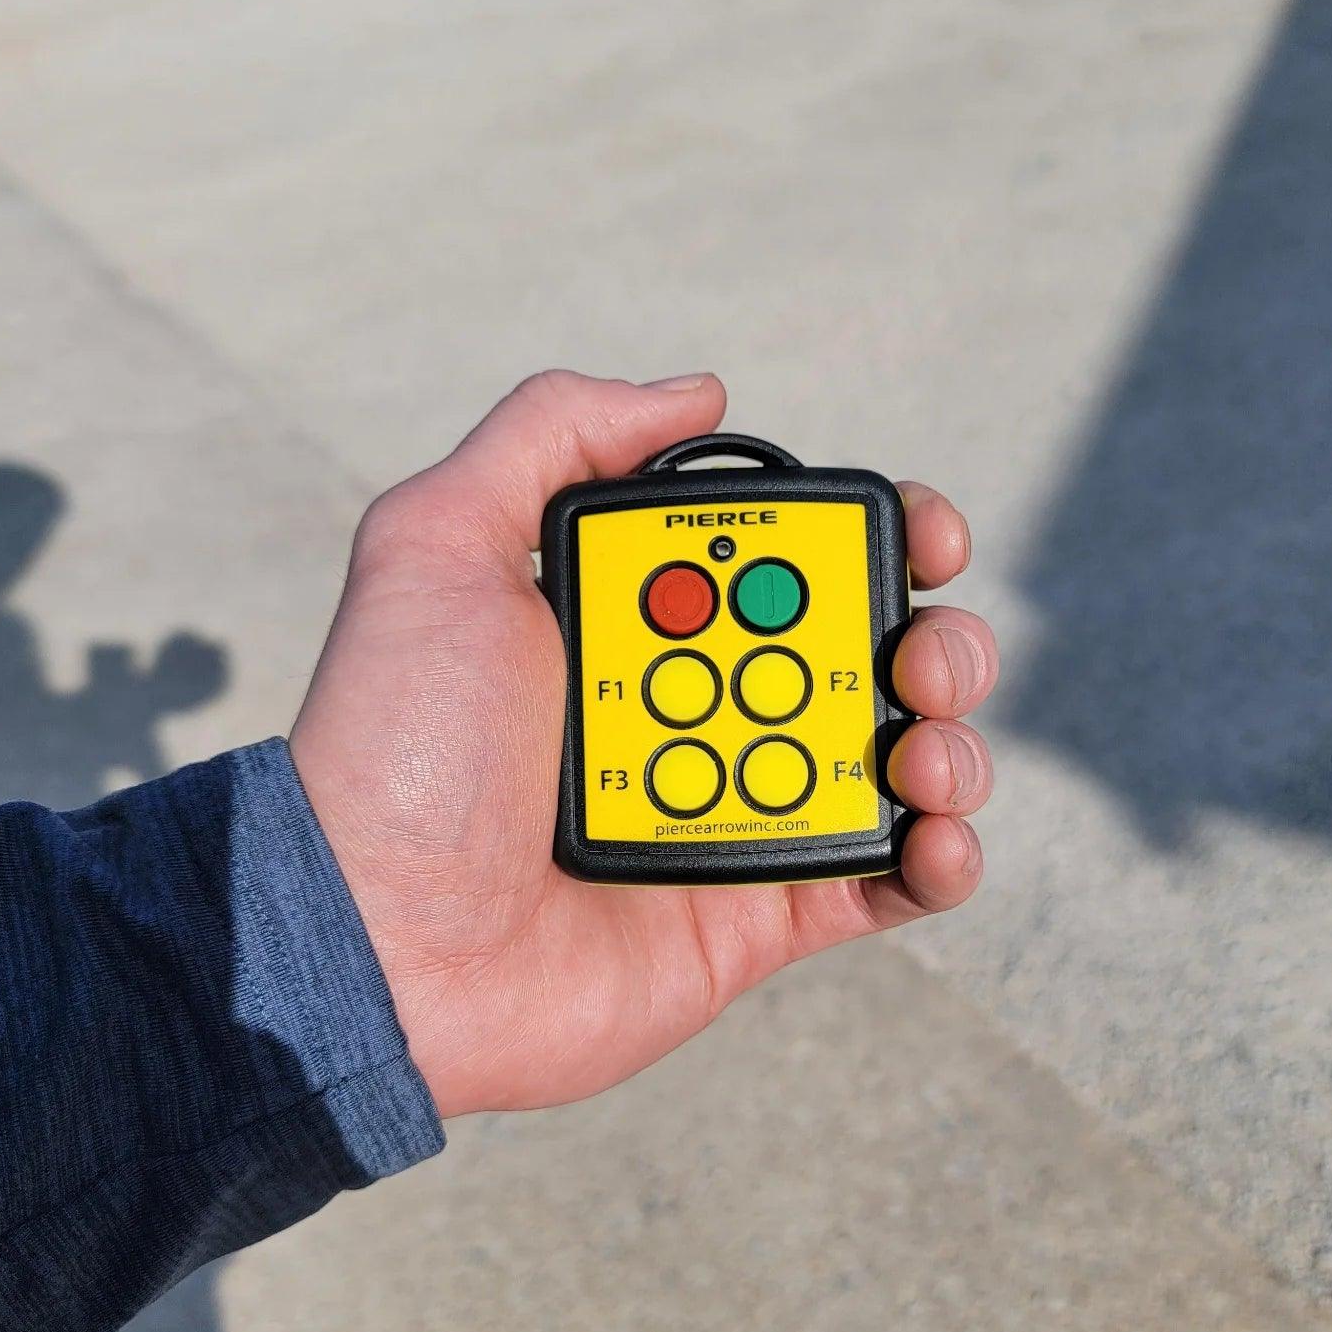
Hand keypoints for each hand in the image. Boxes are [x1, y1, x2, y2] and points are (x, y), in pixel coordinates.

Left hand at [289, 371, 996, 1117]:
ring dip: (953, 741)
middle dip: (937, 638)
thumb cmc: (395, 749)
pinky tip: (935, 839)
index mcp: (649, 620)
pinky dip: (942, 859)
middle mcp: (707, 707)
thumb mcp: (435, 545)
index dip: (879, 532)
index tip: (918, 532)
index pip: (798, 558)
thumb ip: (551, 435)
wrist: (379, 941)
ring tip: (920, 753)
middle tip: (915, 659)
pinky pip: (886, 885)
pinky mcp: (758, 917)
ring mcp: (740, 811)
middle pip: (876, 650)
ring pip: (904, 760)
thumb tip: (696, 391)